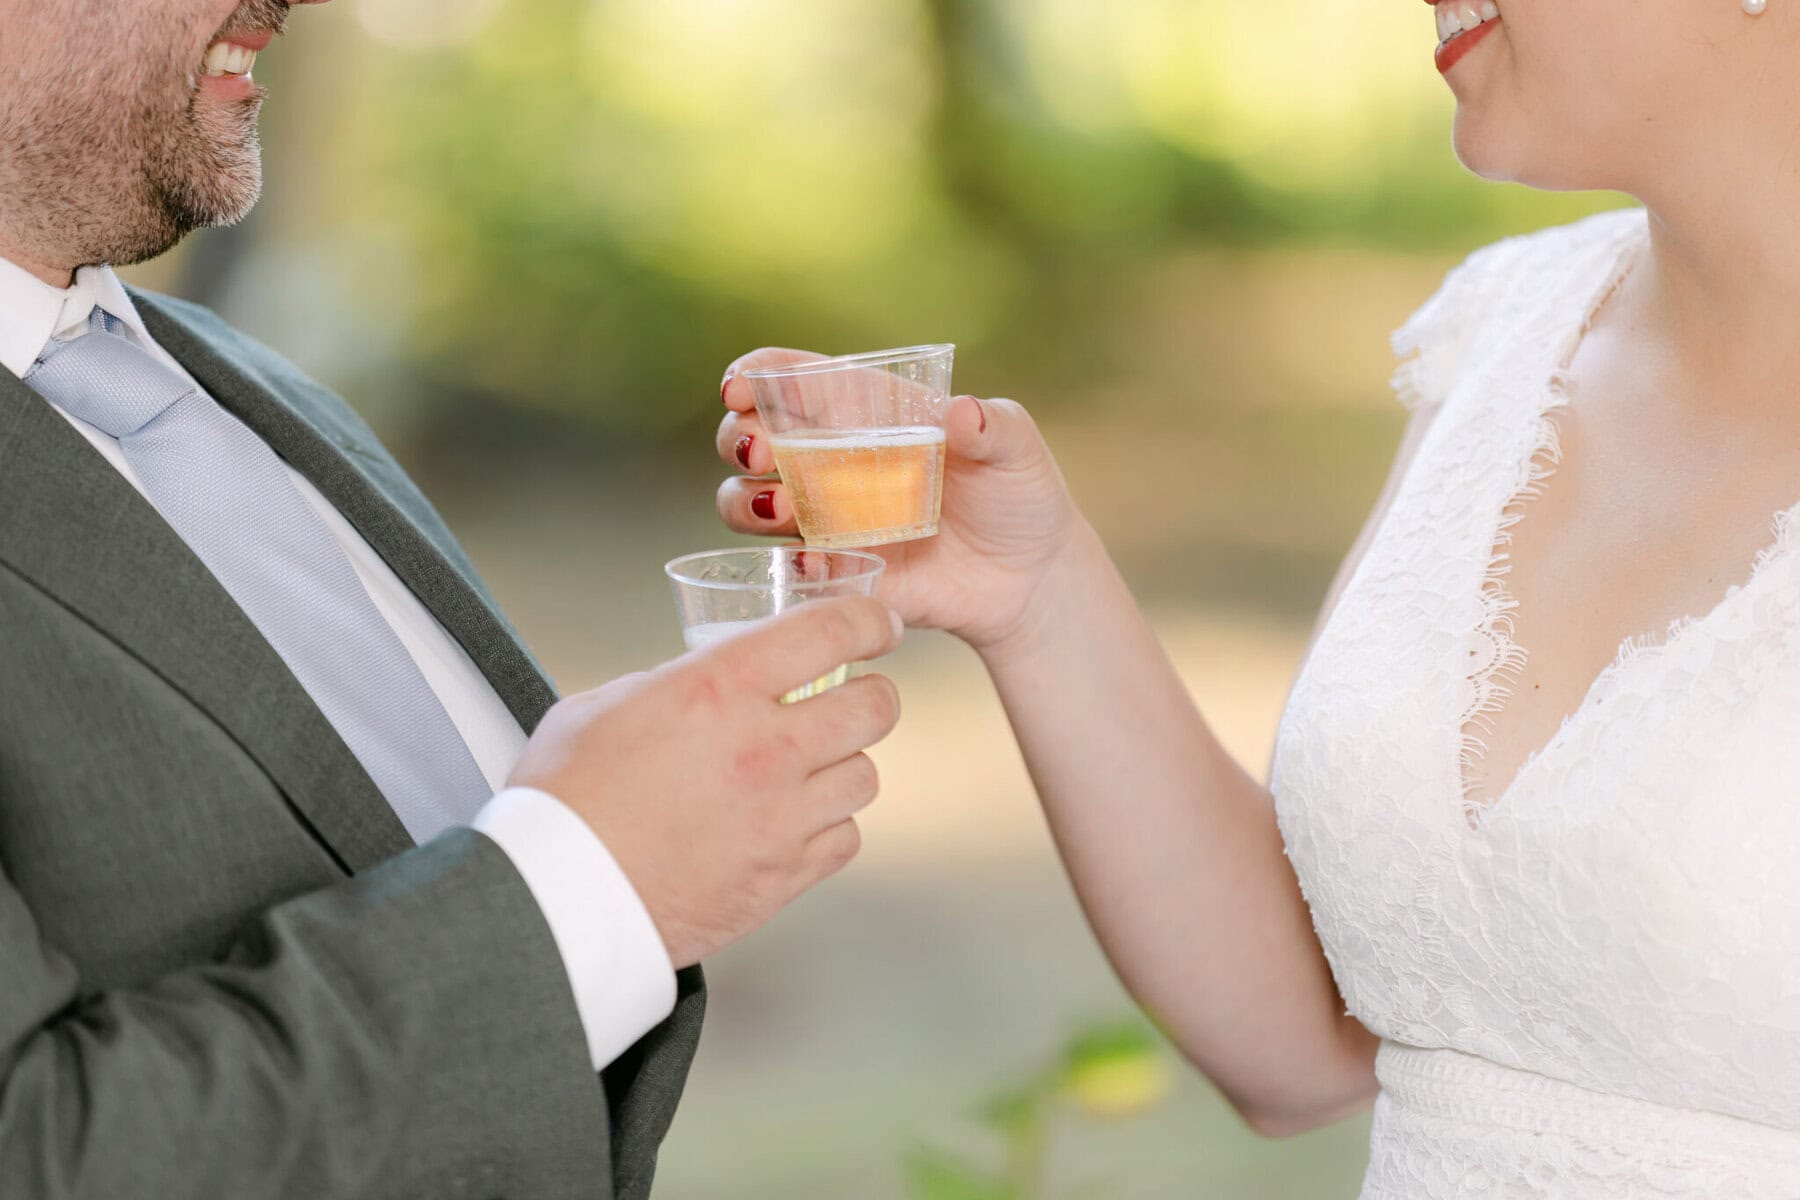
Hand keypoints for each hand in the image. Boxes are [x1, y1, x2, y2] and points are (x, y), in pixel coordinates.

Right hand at [506, 596, 903, 967]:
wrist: (557, 900)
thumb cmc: (564, 799)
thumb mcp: (607, 704)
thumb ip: (673, 683)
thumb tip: (704, 679)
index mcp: (718, 688)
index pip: (831, 631)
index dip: (867, 621)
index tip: (874, 625)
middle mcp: (764, 749)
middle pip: (876, 707)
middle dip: (870, 695)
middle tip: (853, 698)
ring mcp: (781, 818)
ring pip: (866, 777)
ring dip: (844, 765)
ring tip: (812, 767)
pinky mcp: (781, 877)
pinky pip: (844, 839)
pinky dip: (828, 827)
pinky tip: (793, 821)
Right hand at [716, 349, 1087, 651]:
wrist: (1032, 577)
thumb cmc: (1019, 493)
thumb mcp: (1017, 450)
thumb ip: (993, 427)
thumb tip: (963, 413)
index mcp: (862, 411)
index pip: (788, 380)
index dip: (750, 376)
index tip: (737, 386)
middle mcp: (829, 461)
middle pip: (746, 439)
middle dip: (736, 440)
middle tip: (762, 453)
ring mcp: (826, 520)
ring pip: (747, 504)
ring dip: (747, 503)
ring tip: (784, 511)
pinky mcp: (839, 573)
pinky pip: (791, 571)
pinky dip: (789, 566)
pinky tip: (813, 563)